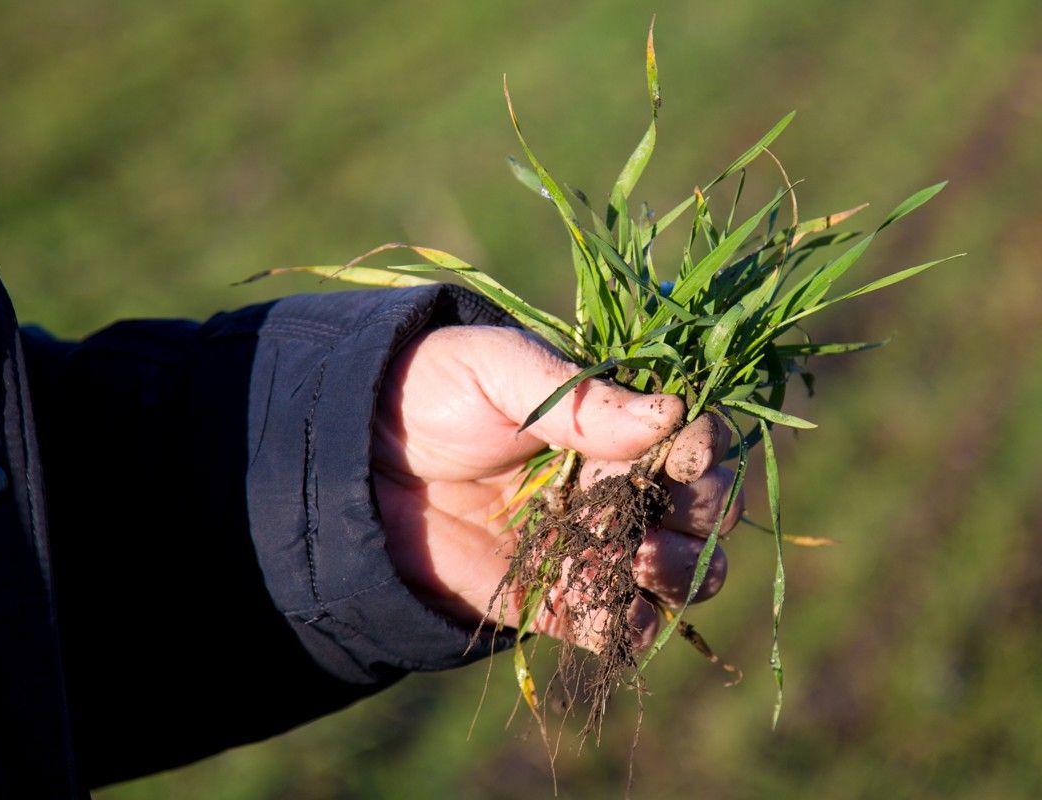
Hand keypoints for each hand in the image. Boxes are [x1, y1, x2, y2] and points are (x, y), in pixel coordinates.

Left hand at [373, 325, 742, 651]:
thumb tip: (671, 415)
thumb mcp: (499, 371)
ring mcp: (589, 545)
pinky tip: (615, 615)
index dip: (706, 449)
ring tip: (640, 562)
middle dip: (701, 518)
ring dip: (678, 577)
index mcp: (614, 423)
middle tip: (661, 513)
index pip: (694, 439)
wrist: (355, 456)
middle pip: (700, 512)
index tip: (686, 453)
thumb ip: (581, 400)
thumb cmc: (430, 389)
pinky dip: (628, 629)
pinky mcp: (551, 598)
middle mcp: (616, 485)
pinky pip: (612, 626)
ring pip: (674, 576)